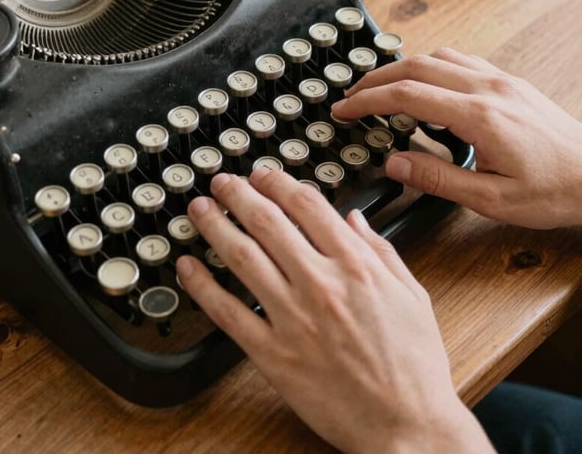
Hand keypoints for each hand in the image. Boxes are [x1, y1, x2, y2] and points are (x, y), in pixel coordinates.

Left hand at [176, 170, 493, 452]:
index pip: (307, 205)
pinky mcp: (273, 354)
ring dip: (215, 227)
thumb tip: (355, 217)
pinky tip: (187, 266)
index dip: (278, 183)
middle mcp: (321, 284)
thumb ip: (381, 250)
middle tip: (220, 182)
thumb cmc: (414, 365)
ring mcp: (293, 318)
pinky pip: (228, 313)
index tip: (262, 175)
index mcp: (356, 266)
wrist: (408, 427)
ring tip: (199, 209)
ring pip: (242, 257)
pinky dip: (203, 286)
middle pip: (267, 222)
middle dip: (238, 194)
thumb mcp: (412, 296)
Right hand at [331, 47, 581, 228]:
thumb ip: (438, 179)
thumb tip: (394, 162)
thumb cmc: (554, 191)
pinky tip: (423, 82)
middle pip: (415, 66)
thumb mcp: (492, 199)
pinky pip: (460, 59)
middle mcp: (488, 88)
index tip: (344, 109)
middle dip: (375, 79)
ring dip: (401, 68)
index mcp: (479, 116)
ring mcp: (500, 80)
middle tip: (351, 96)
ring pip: (437, 56)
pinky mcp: (509, 82)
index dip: (367, 101)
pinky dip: (430, 65)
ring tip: (380, 88)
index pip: (407, 95)